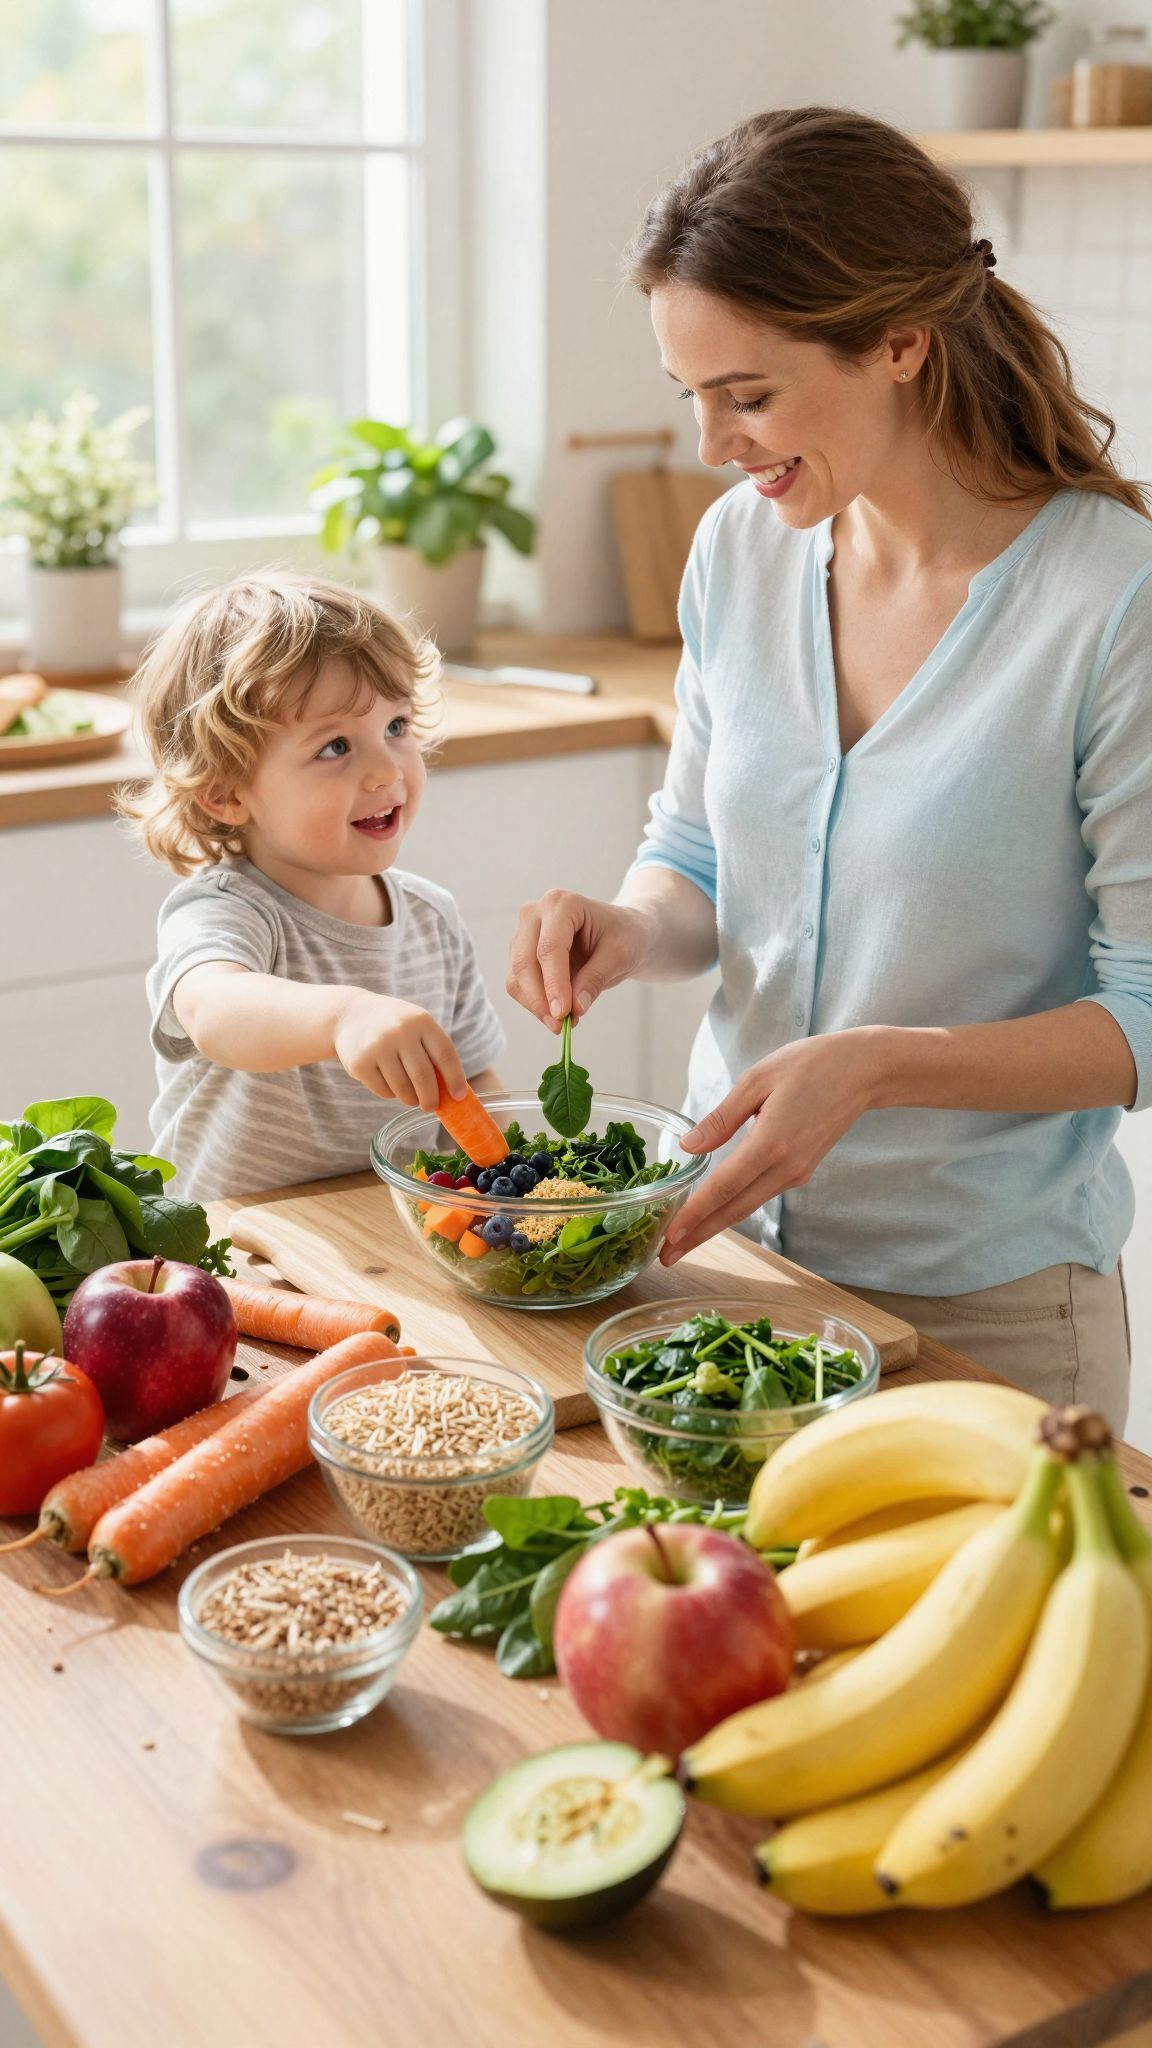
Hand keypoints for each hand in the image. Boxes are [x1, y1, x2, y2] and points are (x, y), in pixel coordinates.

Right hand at [333, 992, 466, 1110]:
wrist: (350, 1015)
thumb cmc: (393, 1025)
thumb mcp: (416, 1026)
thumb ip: (433, 1052)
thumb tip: (453, 1092)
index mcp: (421, 1021)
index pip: (445, 1054)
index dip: (455, 1078)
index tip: (458, 1096)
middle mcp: (400, 1031)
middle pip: (423, 1076)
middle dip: (431, 1098)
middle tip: (431, 1107)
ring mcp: (378, 1046)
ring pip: (403, 1088)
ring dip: (411, 1099)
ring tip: (411, 1097)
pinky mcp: (360, 1063)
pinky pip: (383, 1091)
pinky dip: (391, 1094)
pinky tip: (389, 1084)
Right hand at [506, 890, 650, 1030]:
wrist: (620, 932)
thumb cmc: (624, 936)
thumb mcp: (620, 956)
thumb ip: (595, 979)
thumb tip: (574, 1009)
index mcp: (562, 903)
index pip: (550, 948)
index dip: (554, 984)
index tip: (562, 1014)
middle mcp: (535, 913)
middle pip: (525, 962)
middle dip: (540, 999)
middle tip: (560, 1027)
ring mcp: (523, 933)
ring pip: (516, 977)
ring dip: (536, 1006)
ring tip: (564, 1023)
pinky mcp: (520, 953)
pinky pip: (518, 985)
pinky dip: (534, 1004)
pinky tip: (556, 1015)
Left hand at [661, 1029, 885, 1263]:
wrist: (864, 1072)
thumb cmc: (812, 1065)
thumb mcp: (758, 1079)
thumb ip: (721, 1118)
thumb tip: (688, 1148)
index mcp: (771, 1143)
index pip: (723, 1188)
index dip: (694, 1215)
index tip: (669, 1237)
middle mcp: (786, 1167)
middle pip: (734, 1210)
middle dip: (698, 1236)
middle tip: (667, 1257)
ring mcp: (796, 1172)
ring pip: (747, 1206)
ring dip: (714, 1225)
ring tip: (683, 1240)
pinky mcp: (801, 1170)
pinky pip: (760, 1194)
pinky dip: (733, 1207)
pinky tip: (714, 1211)